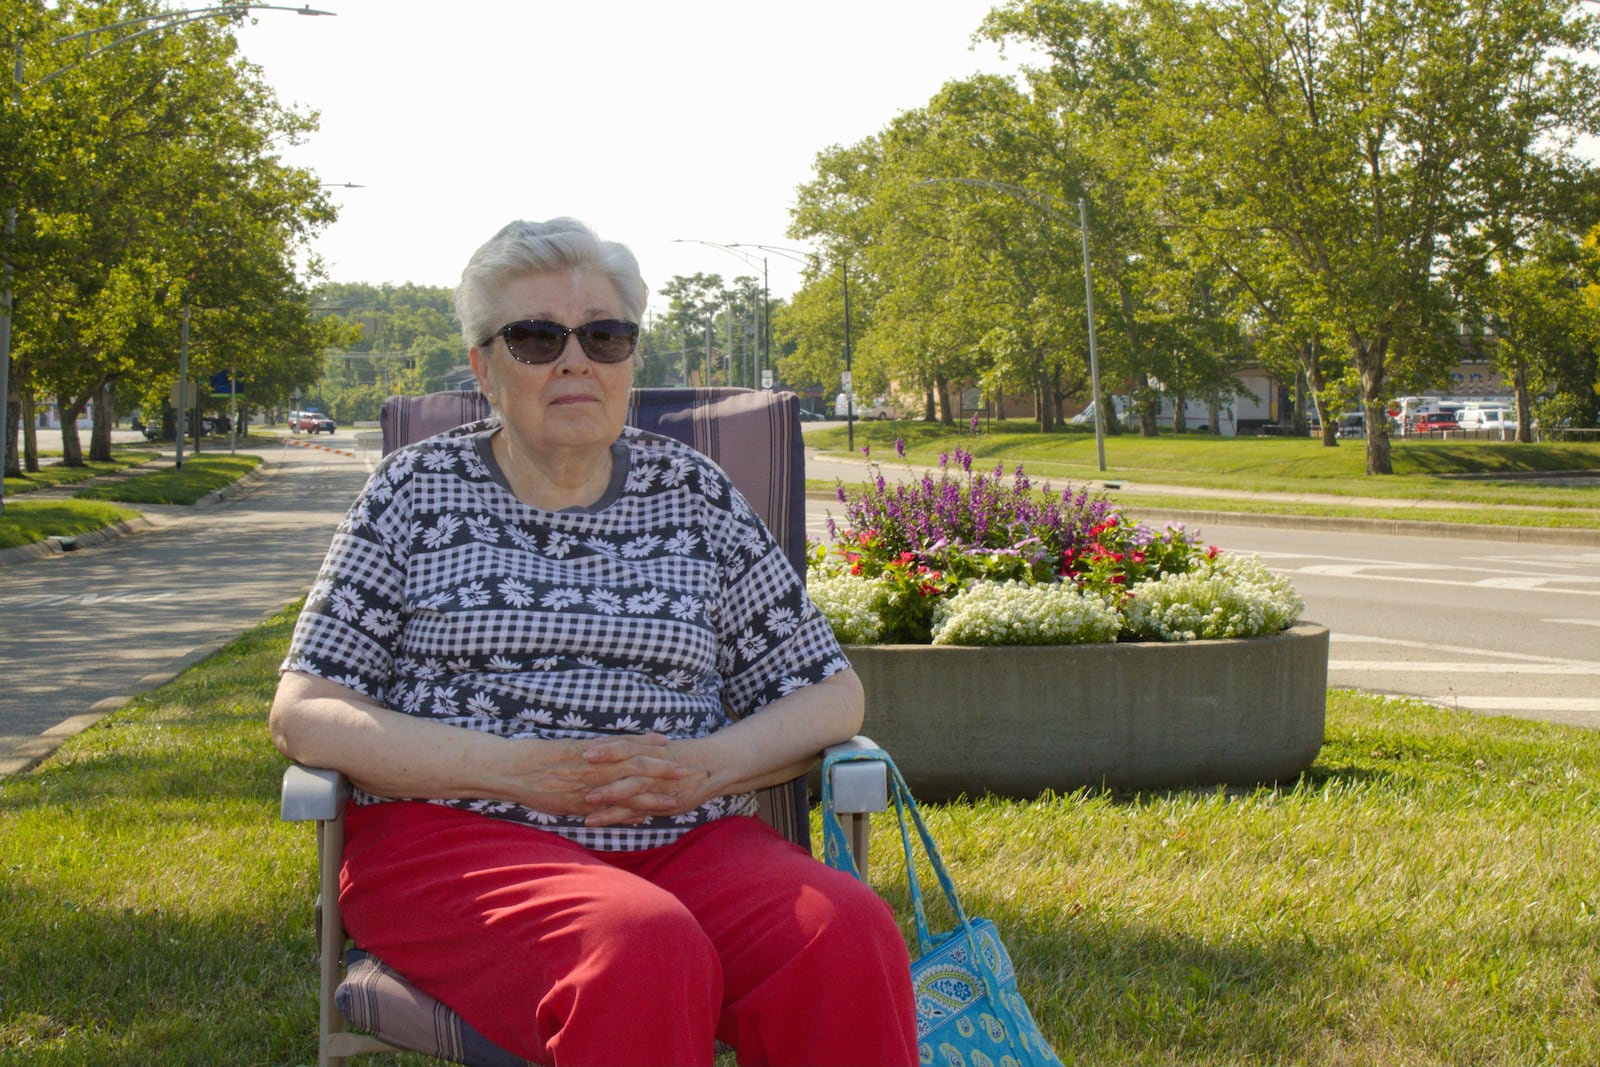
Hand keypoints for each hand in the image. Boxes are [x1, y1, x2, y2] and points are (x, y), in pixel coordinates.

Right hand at [507, 732, 708, 826]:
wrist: (510, 769)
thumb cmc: (535, 756)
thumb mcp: (567, 746)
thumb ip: (589, 749)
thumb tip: (607, 748)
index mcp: (592, 749)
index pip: (629, 745)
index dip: (650, 746)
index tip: (670, 744)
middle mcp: (594, 765)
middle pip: (636, 766)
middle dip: (663, 770)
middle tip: (687, 771)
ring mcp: (588, 786)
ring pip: (627, 790)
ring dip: (652, 796)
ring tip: (675, 800)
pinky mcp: (578, 803)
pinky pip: (607, 810)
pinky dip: (626, 815)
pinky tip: (642, 819)